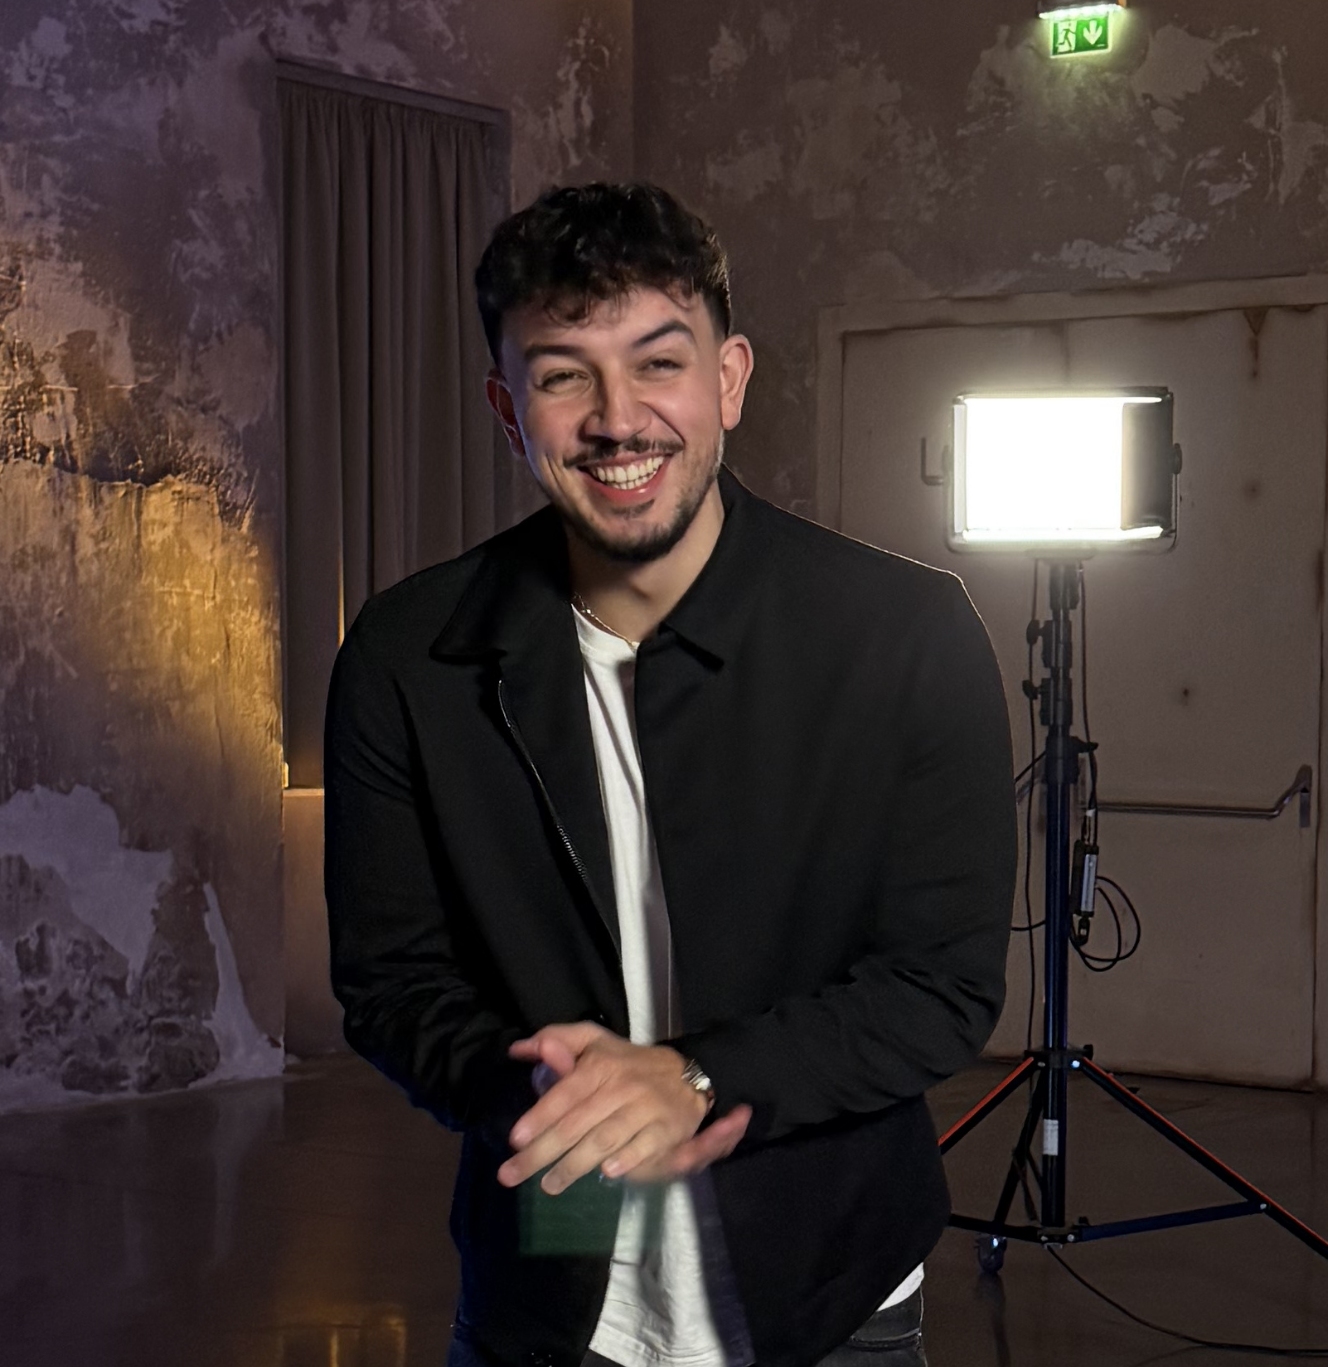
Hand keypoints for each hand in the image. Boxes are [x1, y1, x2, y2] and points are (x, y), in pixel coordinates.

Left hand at [496, 1022, 751, 1194]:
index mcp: (600, 1065)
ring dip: (575, 1164)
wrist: (688, 1075)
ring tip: (548, 1185)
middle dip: (543, 1151)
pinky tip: (608, 1174)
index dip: (540, 1117)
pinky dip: (627, 1160)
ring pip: (605, 1138)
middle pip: (577, 1123)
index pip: (565, 1093)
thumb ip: (559, 1041)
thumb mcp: (595, 1042)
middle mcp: (621, 1087)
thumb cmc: (629, 1064)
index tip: (514, 1139)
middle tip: (512, 1174)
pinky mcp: (667, 1130)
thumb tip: (520, 1049)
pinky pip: (645, 1147)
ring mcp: (645, 1109)